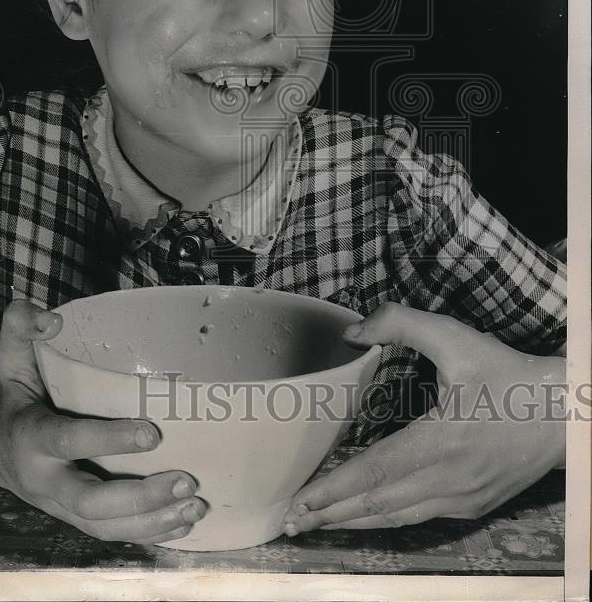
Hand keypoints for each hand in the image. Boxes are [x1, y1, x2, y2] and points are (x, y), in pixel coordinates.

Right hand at [0, 300, 205, 543]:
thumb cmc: (13, 393)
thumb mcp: (10, 357)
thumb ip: (22, 326)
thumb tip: (53, 318)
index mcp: (30, 436)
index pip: (70, 441)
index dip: (110, 439)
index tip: (153, 432)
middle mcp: (44, 479)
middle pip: (91, 502)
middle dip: (140, 497)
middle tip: (187, 480)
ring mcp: (59, 505)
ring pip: (104, 527)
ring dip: (153, 522)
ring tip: (195, 506)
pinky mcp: (74, 519)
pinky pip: (110, 535)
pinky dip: (148, 534)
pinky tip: (183, 524)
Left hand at [283, 302, 564, 532]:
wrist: (562, 415)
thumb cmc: (506, 374)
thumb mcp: (455, 338)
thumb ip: (402, 324)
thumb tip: (352, 331)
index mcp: (442, 440)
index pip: (375, 472)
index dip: (334, 489)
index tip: (299, 500)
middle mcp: (448, 479)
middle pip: (377, 504)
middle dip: (330, 514)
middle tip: (288, 522)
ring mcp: (461, 499)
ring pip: (396, 518)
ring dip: (352, 523)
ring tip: (314, 525)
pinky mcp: (471, 507)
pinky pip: (418, 518)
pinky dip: (385, 520)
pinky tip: (364, 517)